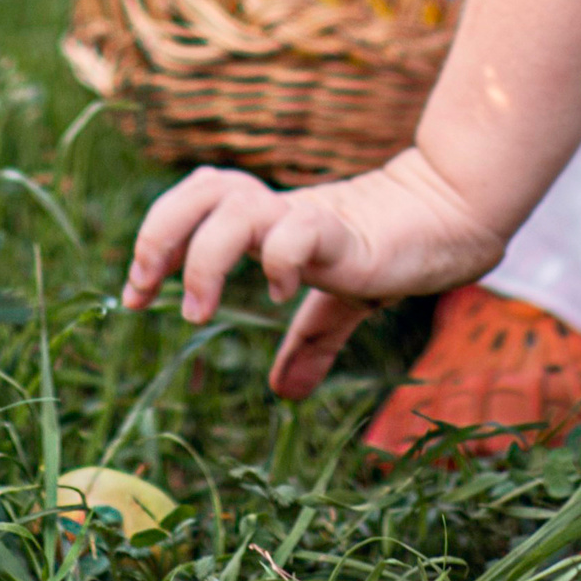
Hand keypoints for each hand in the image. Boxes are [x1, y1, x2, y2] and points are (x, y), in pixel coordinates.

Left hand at [120, 145, 507, 398]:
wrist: (448, 220)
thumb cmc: (389, 253)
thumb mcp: (340, 304)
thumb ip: (311, 342)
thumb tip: (288, 391)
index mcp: (271, 222)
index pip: (196, 203)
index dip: (156, 237)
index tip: (132, 292)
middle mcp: (281, 212)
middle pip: (203, 189)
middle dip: (159, 232)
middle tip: (141, 288)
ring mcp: (310, 218)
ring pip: (237, 208)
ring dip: (203, 256)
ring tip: (197, 311)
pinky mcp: (345, 233)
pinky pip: (299, 231)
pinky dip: (277, 258)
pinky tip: (279, 293)